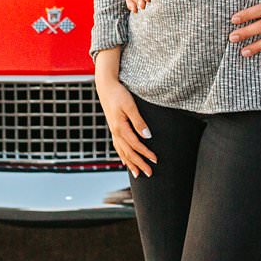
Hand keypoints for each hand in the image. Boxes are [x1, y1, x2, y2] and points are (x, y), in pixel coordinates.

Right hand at [93, 53, 155, 176]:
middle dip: (139, 164)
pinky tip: (125, 160)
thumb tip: (147, 136)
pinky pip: (117, 146)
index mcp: (120, 128)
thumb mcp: (131, 106)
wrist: (105, 86)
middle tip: (149, 173)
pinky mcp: (113, 128)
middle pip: (128, 152)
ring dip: (130, 163)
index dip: (146, 153)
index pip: (135, 145)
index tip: (155, 160)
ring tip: (137, 174)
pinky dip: (122, 155)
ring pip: (122, 151)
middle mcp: (115, 132)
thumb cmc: (118, 94)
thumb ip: (139, 122)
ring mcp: (113, 131)